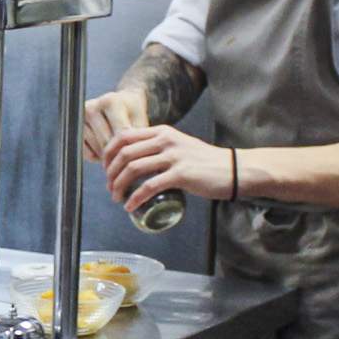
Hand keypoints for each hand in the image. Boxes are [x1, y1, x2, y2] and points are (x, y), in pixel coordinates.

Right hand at [81, 89, 147, 161]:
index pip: (120, 134)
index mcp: (110, 102)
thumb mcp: (140, 120)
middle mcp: (91, 107)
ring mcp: (80, 119)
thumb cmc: (132, 113)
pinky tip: (106, 149)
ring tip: (118, 151)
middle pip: (107, 143)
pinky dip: (98, 156)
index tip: (136, 156)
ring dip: (109, 156)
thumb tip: (132, 159)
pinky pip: (87, 153)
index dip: (129, 148)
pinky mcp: (74, 130)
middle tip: (129, 157)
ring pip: (97, 149)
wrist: (120, 102)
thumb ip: (136, 138)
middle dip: (119, 153)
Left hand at [102, 125, 232, 213]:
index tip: (105, 168)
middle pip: (124, 153)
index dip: (108, 152)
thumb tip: (136, 160)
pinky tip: (130, 206)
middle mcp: (166, 140)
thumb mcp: (179, 145)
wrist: (233, 170)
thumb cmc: (205, 162)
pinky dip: (135, 197)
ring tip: (116, 198)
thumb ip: (160, 148)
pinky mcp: (181, 174)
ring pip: (133, 168)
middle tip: (109, 187)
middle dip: (110, 172)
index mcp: (162, 132)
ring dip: (119, 185)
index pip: (124, 136)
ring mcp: (174, 156)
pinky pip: (149, 186)